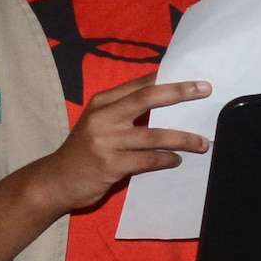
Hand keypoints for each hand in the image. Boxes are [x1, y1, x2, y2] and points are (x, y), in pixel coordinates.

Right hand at [34, 74, 211, 213]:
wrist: (55, 182)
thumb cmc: (86, 150)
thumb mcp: (100, 123)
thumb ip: (126, 110)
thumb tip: (169, 97)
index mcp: (102, 102)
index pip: (139, 85)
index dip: (169, 79)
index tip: (196, 79)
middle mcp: (103, 117)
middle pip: (146, 99)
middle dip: (179, 93)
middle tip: (205, 90)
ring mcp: (106, 141)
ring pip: (154, 135)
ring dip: (183, 139)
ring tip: (203, 143)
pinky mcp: (111, 165)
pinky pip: (149, 160)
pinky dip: (167, 159)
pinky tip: (176, 160)